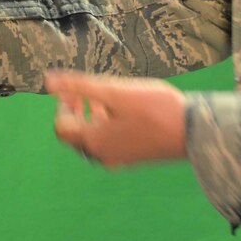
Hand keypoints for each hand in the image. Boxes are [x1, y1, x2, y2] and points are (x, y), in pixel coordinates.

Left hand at [45, 71, 188, 167]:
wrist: (193, 132)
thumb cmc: (154, 109)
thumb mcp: (114, 92)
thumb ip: (79, 86)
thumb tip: (47, 82)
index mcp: (94, 141)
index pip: (62, 127)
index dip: (62, 106)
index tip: (74, 89)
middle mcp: (103, 155)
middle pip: (75, 136)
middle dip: (75, 112)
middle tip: (84, 93)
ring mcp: (119, 159)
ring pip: (92, 140)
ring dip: (91, 119)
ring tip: (103, 99)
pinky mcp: (134, 157)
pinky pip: (109, 144)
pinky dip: (106, 128)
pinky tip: (122, 112)